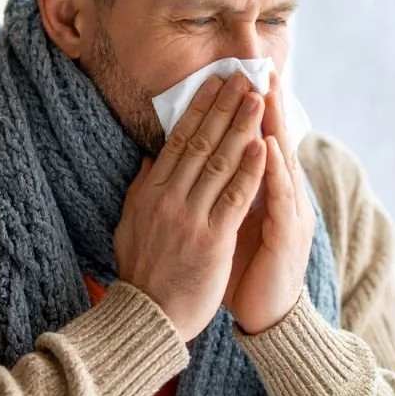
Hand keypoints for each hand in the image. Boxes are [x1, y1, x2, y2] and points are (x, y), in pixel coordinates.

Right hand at [114, 73, 266, 341]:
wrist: (147, 317)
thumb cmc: (142, 274)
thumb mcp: (130, 224)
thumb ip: (142, 190)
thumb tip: (151, 159)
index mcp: (150, 193)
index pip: (178, 141)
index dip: (199, 109)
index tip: (215, 83)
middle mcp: (169, 199)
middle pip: (201, 142)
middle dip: (224, 107)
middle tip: (242, 78)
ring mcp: (190, 218)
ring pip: (219, 162)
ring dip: (241, 127)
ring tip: (257, 99)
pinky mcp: (212, 240)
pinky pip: (234, 198)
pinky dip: (250, 170)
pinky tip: (264, 146)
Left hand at [225, 74, 314, 334]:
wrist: (265, 315)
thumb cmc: (243, 270)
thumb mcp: (225, 224)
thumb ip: (214, 193)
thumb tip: (187, 167)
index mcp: (263, 193)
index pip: (255, 142)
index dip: (247, 111)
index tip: (236, 76)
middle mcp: (281, 197)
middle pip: (273, 141)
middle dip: (264, 105)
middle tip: (257, 67)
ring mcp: (289, 214)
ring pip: (281, 162)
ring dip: (274, 126)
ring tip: (266, 93)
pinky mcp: (289, 236)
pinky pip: (281, 198)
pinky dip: (276, 171)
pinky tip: (270, 146)